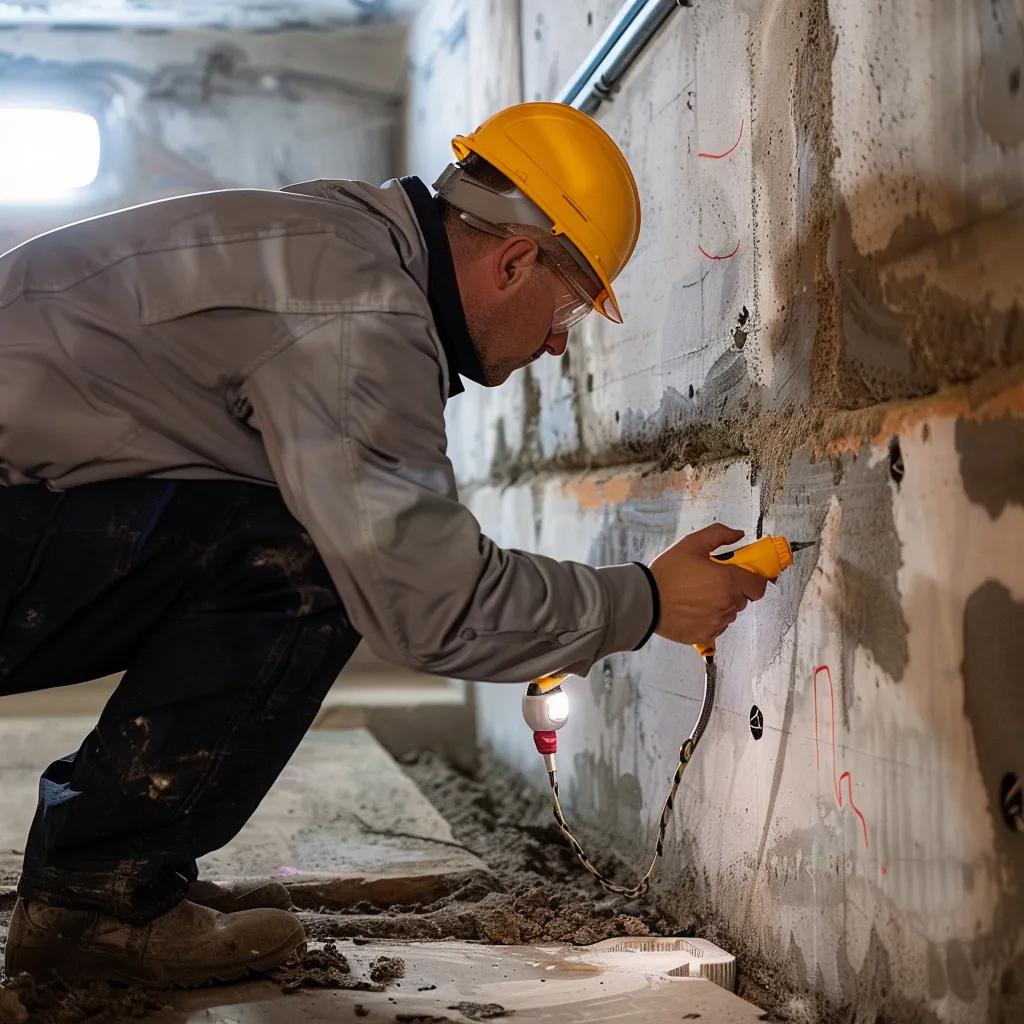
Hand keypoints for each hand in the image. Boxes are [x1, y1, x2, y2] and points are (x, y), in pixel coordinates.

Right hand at [648, 523, 767, 646]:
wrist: (645, 601)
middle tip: (711, 582)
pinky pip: (717, 626)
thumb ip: (718, 534)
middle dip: (732, 589)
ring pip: (729, 613)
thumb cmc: (666, 574)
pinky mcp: (706, 634)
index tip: (743, 576)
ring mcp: (717, 622)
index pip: (758, 585)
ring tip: (698, 596)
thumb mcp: (691, 544)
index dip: (752, 579)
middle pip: (743, 598)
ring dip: (721, 605)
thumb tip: (738, 534)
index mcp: (728, 581)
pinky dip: (710, 619)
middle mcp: (726, 604)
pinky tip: (693, 609)